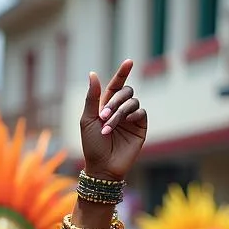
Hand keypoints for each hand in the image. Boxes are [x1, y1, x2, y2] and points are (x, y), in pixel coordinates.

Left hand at [80, 59, 147, 180]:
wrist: (102, 166)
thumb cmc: (91, 144)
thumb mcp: (87, 119)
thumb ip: (92, 97)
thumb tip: (93, 74)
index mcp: (106, 106)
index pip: (116, 85)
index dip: (122, 73)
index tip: (129, 61)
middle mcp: (120, 109)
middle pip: (125, 91)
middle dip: (114, 101)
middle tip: (102, 116)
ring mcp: (131, 118)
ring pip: (132, 101)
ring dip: (119, 112)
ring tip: (108, 128)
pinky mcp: (140, 126)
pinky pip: (140, 112)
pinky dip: (131, 115)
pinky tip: (124, 124)